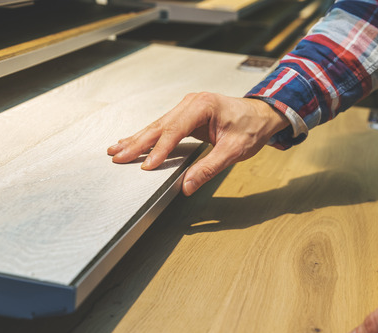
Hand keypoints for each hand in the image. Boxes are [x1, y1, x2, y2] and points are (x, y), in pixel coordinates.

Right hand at [107, 92, 288, 195]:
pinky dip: (146, 136)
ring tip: (116, 150)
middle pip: (159, 126)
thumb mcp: (234, 150)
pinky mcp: (185, 115)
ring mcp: (186, 107)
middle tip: (118, 157)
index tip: (147, 165)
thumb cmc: (251, 127)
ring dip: (136, 139)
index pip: (175, 130)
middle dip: (137, 143)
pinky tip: (131, 141)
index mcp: (203, 106)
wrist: (262, 115)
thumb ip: (210, 167)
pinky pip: (162, 126)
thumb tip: (188, 185)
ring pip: (156, 125)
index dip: (159, 149)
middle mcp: (191, 103)